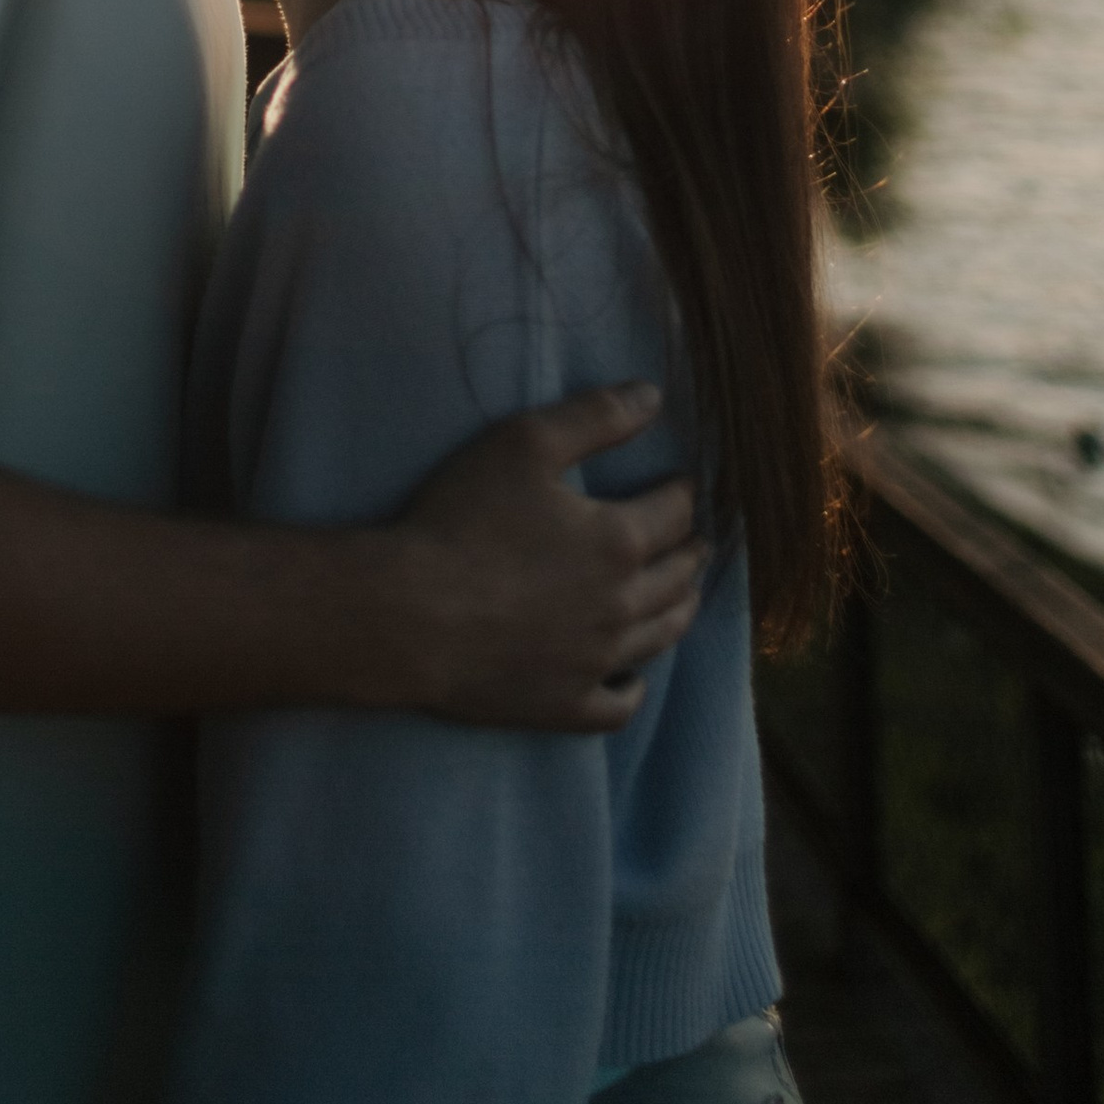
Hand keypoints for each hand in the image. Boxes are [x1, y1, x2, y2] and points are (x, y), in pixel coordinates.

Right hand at [381, 386, 705, 731]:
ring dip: (680, 609)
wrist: (408, 613)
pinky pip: (619, 706)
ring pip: (661, 637)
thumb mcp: (526, 442)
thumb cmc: (462, 519)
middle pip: (678, 576)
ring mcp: (595, 662)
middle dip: (691, 551)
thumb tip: (653, 397)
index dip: (684, 493)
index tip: (684, 485)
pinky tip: (632, 677)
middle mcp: (621, 605)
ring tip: (683, 595)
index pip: (675, 512)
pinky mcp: (563, 705)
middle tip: (695, 539)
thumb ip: (596, 415)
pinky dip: (634, 689)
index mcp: (619, 541)